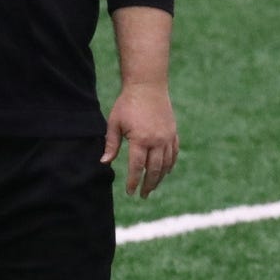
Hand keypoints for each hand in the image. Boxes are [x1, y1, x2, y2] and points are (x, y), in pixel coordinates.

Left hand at [102, 82, 178, 198]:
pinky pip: (174, 152)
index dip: (133, 182)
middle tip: (143, 195)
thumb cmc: (127, 103)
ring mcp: (167, 136)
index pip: (137, 167)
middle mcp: (157, 140)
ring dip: (160, 177)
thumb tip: (104, 163)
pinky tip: (166, 171)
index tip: (130, 192)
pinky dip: (170, 164)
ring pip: (166, 163)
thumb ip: (111, 144)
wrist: (147, 85)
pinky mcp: (173, 131)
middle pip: (154, 169)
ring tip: (152, 186)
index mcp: (140, 139)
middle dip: (148, 184)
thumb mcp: (115, 122)